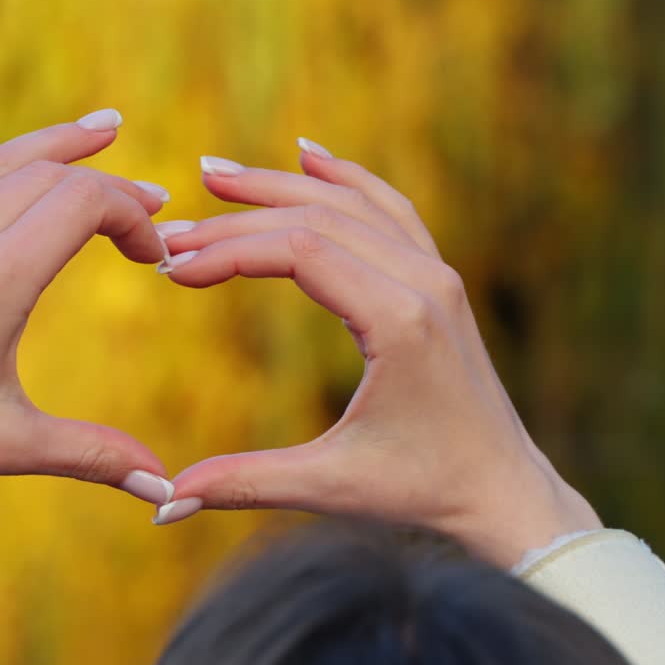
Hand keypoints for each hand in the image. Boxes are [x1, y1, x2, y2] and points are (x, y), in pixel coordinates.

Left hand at [0, 73, 176, 522]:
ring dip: (52, 143)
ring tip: (100, 129)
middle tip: (149, 203)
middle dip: (109, 185)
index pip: (85, 205)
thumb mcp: (8, 445)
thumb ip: (95, 456)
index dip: (133, 218)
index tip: (152, 258)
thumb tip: (167, 491)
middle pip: (48, 175)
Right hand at [156, 143, 600, 566]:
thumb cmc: (423, 490)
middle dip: (238, 218)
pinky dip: (348, 180)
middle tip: (174, 227)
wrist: (503, 491)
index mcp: (400, 321)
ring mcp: (438, 276)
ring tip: (217, 173)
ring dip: (282, 187)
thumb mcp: (330, 487)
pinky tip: (311, 158)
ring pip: (352, 205)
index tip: (172, 268)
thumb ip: (244, 484)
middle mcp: (425, 283)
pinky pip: (391, 211)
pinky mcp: (439, 281)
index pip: (299, 252)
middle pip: (318, 218)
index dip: (228, 252)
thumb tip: (161, 506)